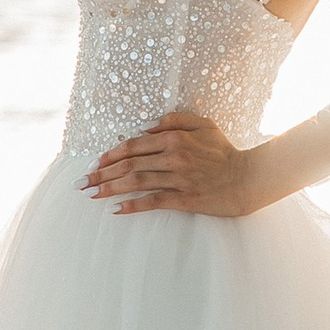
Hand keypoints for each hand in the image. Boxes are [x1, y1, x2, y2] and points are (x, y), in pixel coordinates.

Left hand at [84, 109, 259, 216]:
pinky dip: (133, 205)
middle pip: (129, 164)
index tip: (95, 163)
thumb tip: (145, 127)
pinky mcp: (185, 199)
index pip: (133, 145)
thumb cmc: (224, 150)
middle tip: (81, 182)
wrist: (248, 177)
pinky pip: (154, 201)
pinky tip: (116, 209)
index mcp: (175, 138)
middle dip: (101, 173)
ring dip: (110, 188)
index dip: (110, 154)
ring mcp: (179, 179)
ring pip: (136, 182)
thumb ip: (174, 119)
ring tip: (91, 194)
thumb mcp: (203, 124)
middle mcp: (174, 157)